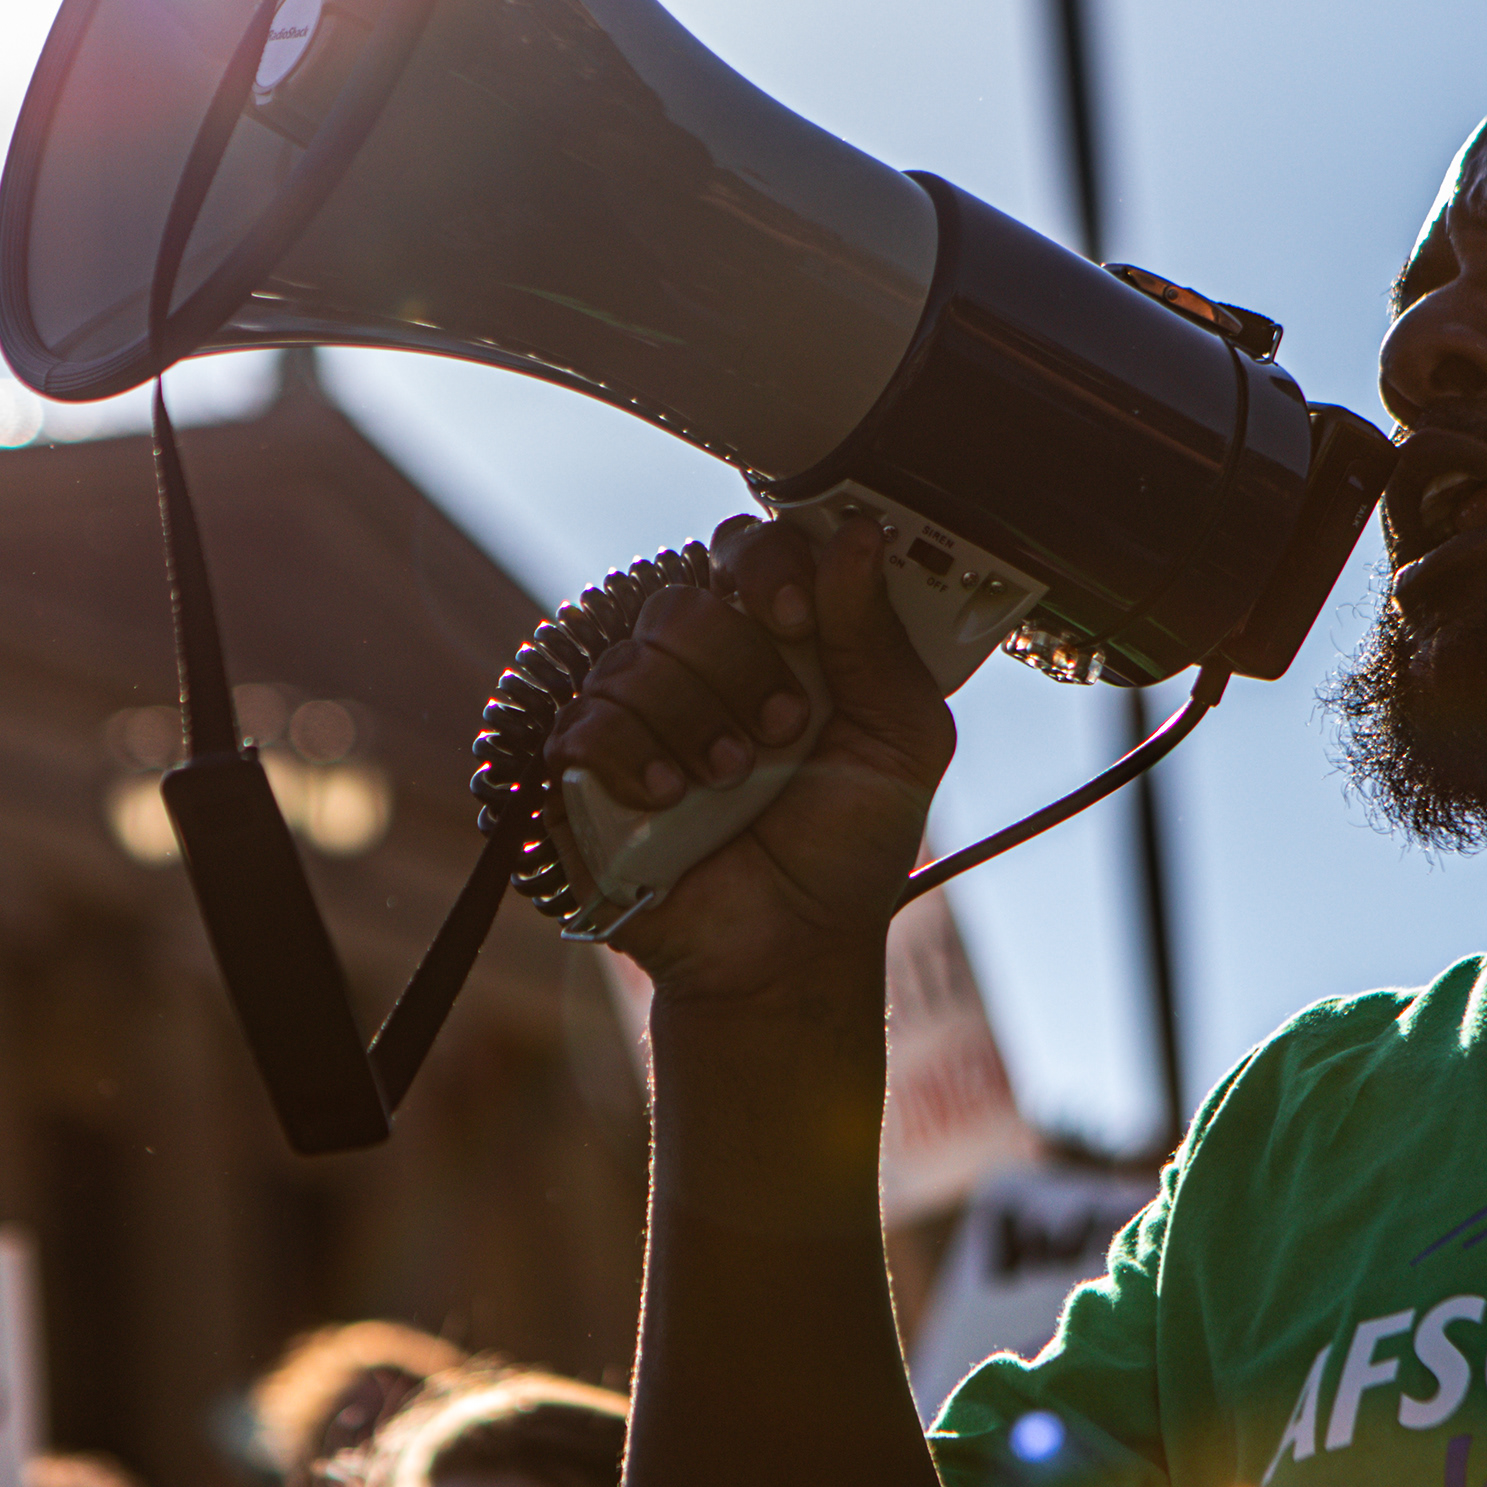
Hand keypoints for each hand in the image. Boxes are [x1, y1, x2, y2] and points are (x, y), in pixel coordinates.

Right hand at [549, 513, 954, 1002]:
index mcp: (779, 641)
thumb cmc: (848, 849)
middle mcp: (704, 665)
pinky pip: (584, 721)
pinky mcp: (588, 770)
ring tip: (732, 783)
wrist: (790, 950)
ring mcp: (641, 713)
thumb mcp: (901, 741)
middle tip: (785, 732)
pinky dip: (630, 755)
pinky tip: (669, 796)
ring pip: (636, 658)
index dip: (767, 566)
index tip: (795, 618)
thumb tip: (858, 536)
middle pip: (687, 600)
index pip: (750, 548)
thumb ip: (878, 640)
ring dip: (696, 721)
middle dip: (741, 667)